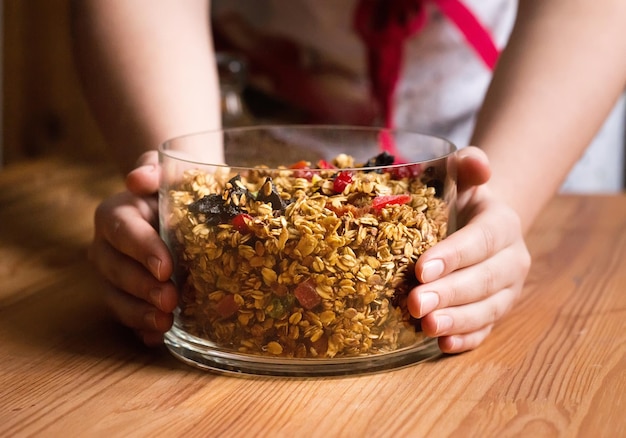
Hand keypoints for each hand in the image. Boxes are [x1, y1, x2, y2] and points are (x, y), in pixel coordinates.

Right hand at [89, 151, 176, 345]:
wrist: (177, 205)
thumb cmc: (172, 187)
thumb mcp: (167, 170)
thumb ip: (154, 170)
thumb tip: (138, 179)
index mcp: (115, 215)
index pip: (122, 232)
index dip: (142, 251)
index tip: (166, 268)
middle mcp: (106, 247)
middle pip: (116, 270)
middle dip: (143, 288)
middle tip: (172, 300)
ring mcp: (113, 275)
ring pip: (116, 297)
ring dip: (139, 313)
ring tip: (166, 324)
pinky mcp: (125, 296)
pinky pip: (127, 315)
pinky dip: (141, 329)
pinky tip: (157, 338)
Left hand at [407, 147, 530, 353]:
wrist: (479, 224)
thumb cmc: (462, 199)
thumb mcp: (463, 177)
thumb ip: (469, 165)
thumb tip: (476, 162)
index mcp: (502, 225)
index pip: (481, 241)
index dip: (454, 256)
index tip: (421, 268)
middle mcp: (511, 260)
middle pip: (483, 280)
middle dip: (449, 294)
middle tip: (415, 303)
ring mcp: (506, 290)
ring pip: (486, 309)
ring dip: (457, 320)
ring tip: (427, 327)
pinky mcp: (495, 311)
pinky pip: (485, 329)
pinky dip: (466, 338)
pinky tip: (442, 345)